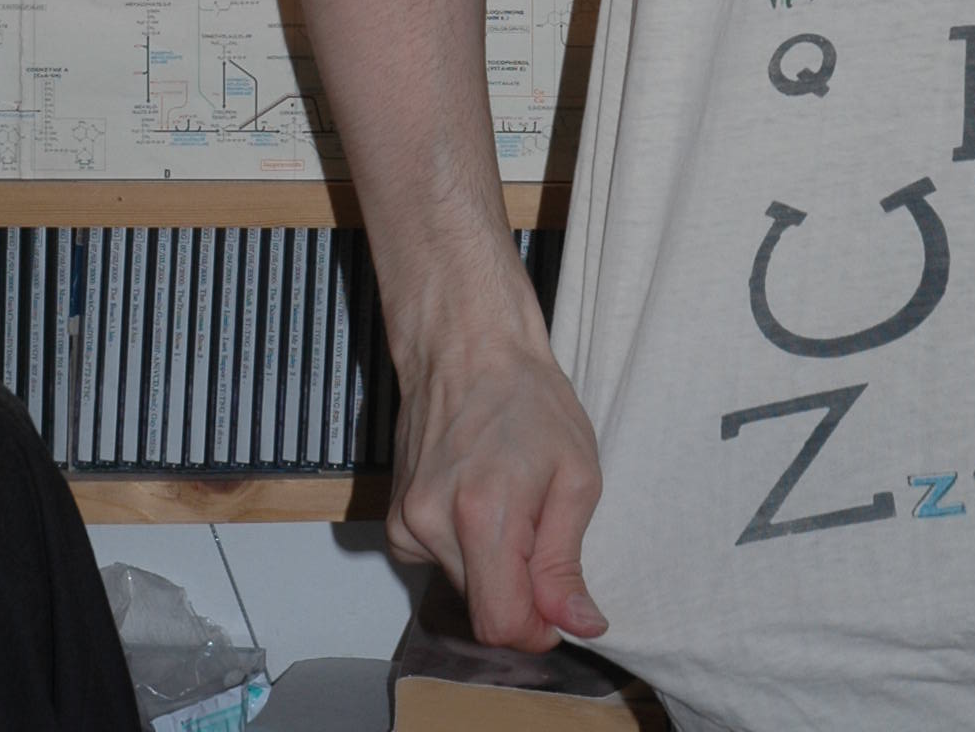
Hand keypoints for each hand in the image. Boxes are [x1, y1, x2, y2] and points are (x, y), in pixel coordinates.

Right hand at [388, 340, 607, 652]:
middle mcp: (431, 524)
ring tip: (509, 499)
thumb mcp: (576, 475)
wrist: (467, 344)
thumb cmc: (529, 398)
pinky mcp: (395, 519)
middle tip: (539, 527)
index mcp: (481, 514)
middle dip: (518, 588)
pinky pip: (438, 562)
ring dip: (492, 564)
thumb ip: (567, 562)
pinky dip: (464, 546)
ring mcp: (405, 522)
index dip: (536, 629)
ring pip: (462, 587)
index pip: (499, 625)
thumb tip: (579, 624)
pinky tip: (477, 496)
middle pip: (481, 609)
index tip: (558, 605)